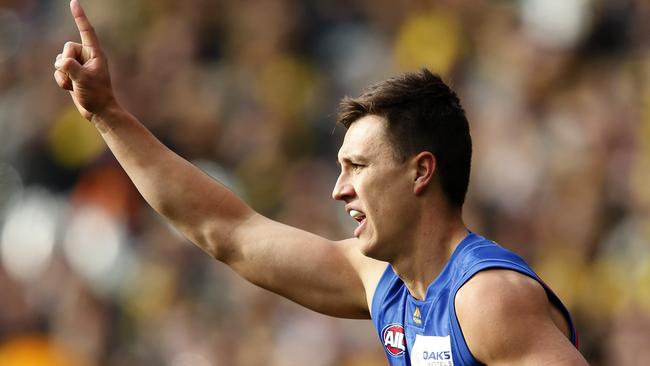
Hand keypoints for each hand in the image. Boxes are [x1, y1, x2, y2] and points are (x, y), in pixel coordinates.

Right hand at [54, 0, 116, 121]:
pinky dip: (61, 81)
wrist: (99, 112)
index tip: (74, 2)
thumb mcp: (84, 80)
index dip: (79, 17)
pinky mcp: (73, 74)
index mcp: (95, 54)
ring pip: (59, 60)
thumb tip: (60, 62)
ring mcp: (79, 65)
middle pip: (66, 48)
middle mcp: (87, 57)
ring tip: (75, 85)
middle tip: (76, 76)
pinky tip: (71, 89)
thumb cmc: (97, 95)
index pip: (86, 31)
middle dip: (66, 62)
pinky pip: (58, 71)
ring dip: (63, 74)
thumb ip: (71, 67)